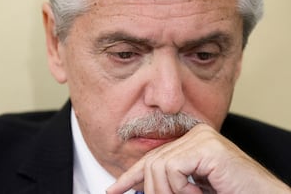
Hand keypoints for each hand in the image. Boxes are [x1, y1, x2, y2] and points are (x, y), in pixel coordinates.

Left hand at [107, 124, 290, 193]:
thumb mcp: (190, 189)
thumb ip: (169, 184)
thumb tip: (139, 189)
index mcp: (191, 143)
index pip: (154, 157)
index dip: (132, 176)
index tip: (114, 190)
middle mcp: (196, 134)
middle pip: (153, 162)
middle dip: (150, 189)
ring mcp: (202, 137)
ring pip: (159, 167)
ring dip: (170, 192)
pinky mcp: (207, 146)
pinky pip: (173, 169)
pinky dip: (181, 189)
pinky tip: (199, 192)